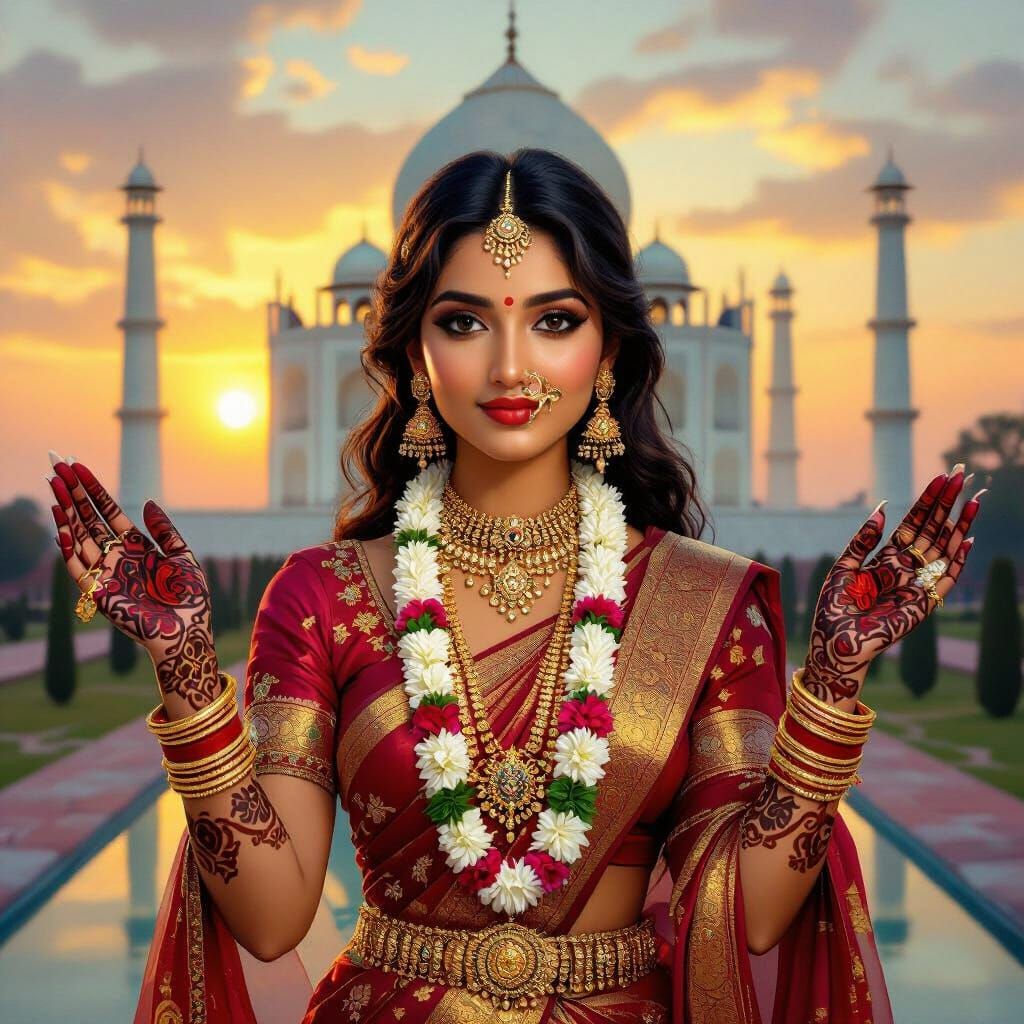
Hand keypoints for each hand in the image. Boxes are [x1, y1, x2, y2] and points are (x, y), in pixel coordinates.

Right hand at [46, 452, 219, 708]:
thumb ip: (164, 531)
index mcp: (137, 548)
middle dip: (72, 492)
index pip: (108, 512)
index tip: (77, 466)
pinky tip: (61, 523)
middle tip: (55, 465)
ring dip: (65, 510)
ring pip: (78, 536)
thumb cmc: (190, 599)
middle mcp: (117, 558)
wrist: (187, 633)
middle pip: (89, 519)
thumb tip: (147, 502)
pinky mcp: (98, 593)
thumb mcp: (183, 557)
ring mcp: (105, 573)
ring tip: (53, 484)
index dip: (93, 490)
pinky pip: (77, 566)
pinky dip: (67, 546)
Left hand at [804, 463, 982, 703]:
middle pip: (932, 530)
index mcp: (886, 559)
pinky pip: (946, 579)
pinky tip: (967, 539)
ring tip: (973, 500)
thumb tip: (882, 510)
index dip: (927, 501)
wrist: (837, 642)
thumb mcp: (843, 567)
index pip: (913, 524)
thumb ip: (863, 541)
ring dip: (958, 526)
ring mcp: (917, 584)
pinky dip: (958, 561)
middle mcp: (906, 569)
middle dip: (947, 504)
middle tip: (962, 476)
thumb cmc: (834, 608)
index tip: (942, 478)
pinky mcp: (924, 603)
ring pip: (944, 549)